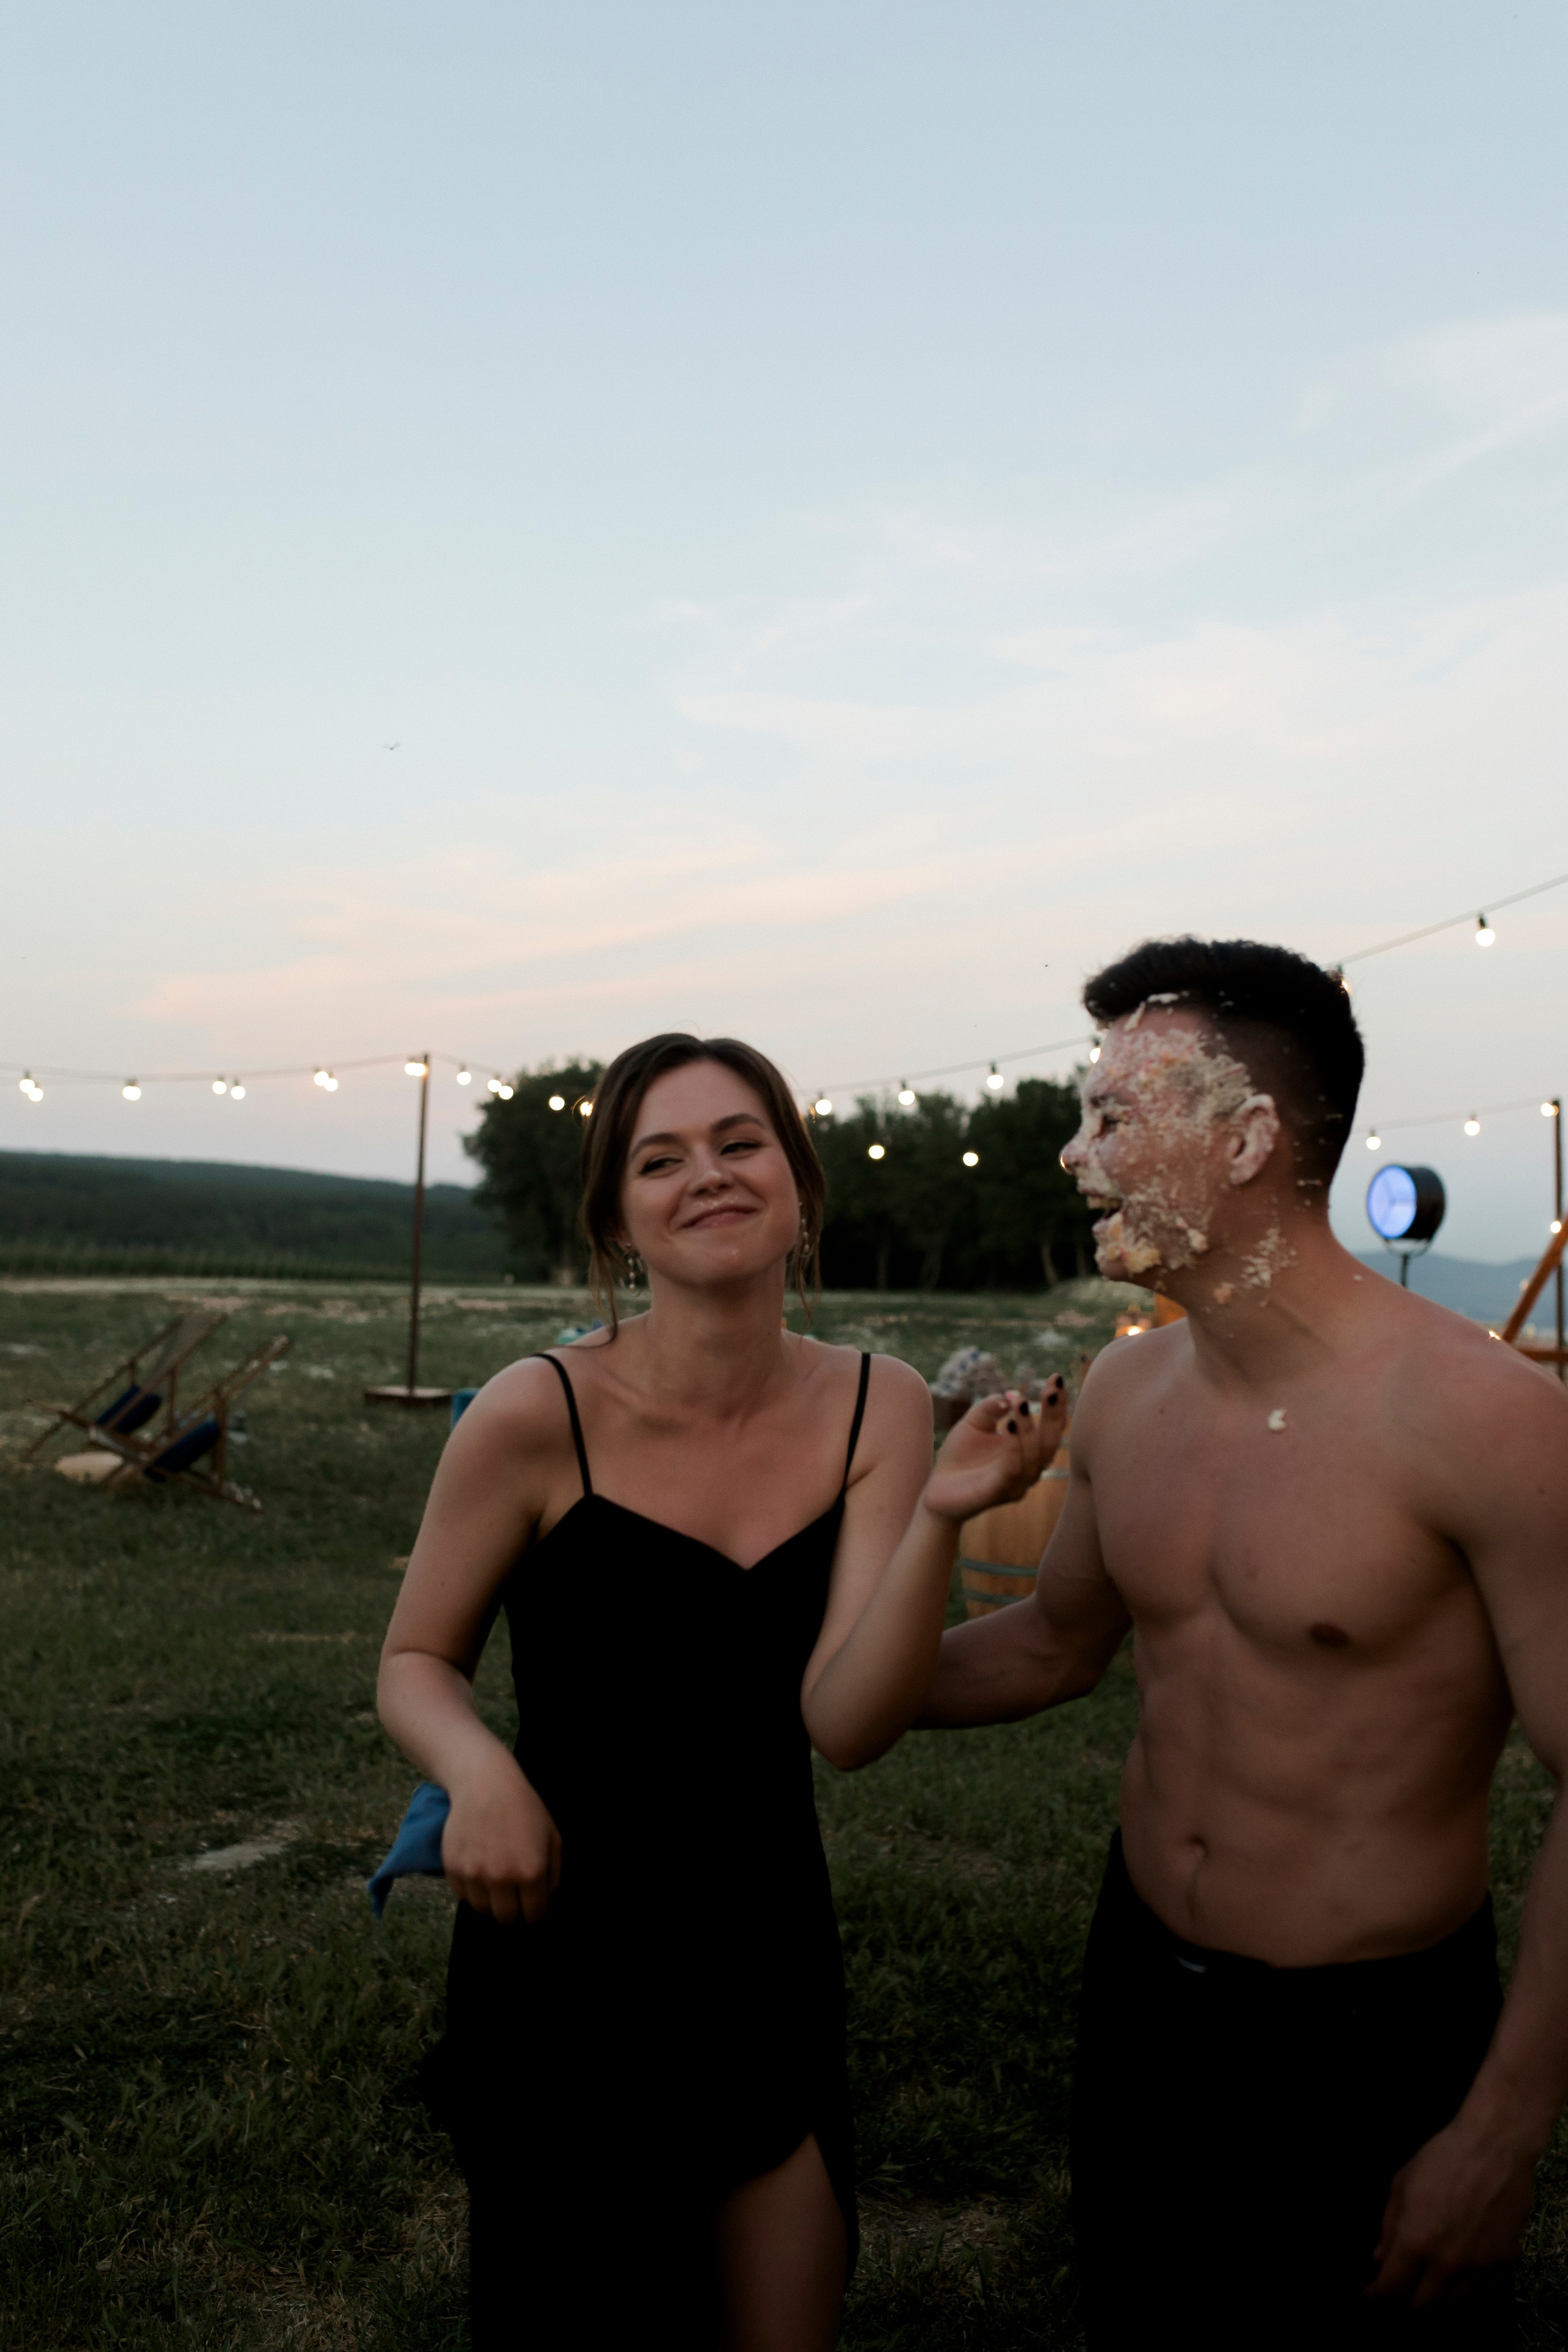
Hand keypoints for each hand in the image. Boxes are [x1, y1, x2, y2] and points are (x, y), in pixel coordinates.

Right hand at [441, 1751, 561, 1925]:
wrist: (484, 1782)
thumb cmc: (523, 1807)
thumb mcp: (552, 1836)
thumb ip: (553, 1873)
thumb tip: (545, 1900)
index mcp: (531, 1871)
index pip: (534, 1915)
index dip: (535, 1914)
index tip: (532, 1908)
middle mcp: (502, 1877)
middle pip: (506, 1918)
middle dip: (512, 1910)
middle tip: (513, 1895)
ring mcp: (475, 1873)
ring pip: (482, 1909)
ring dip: (490, 1900)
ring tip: (494, 1878)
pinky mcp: (453, 1868)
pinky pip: (463, 1894)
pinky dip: (471, 1888)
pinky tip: (479, 1867)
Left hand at [922, 1379, 1068, 1526]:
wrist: (937, 1490)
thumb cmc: (960, 1456)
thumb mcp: (974, 1423)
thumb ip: (990, 1407)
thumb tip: (1009, 1395)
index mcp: (1029, 1452)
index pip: (1052, 1428)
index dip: (1058, 1405)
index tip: (1056, 1378)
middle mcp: (1030, 1469)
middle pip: (1050, 1442)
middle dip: (1053, 1414)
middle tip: (1051, 1389)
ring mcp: (1016, 1484)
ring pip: (1033, 1456)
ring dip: (1028, 1427)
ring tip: (1020, 1402)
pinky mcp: (997, 1493)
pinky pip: (1011, 1470)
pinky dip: (1012, 1447)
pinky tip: (1008, 1424)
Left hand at [1367, 2115, 1536, 2308]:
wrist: (1493, 2147)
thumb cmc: (1440, 2159)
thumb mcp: (1400, 2185)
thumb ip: (1389, 2226)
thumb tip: (1381, 2257)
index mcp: (1416, 2243)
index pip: (1390, 2289)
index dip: (1375, 2296)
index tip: (1369, 2295)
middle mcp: (1448, 2264)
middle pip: (1423, 2306)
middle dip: (1405, 2300)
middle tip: (1400, 2287)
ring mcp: (1480, 2267)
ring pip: (1454, 2303)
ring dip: (1437, 2296)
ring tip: (1429, 2281)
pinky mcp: (1506, 2262)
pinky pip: (1485, 2289)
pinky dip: (1469, 2287)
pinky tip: (1461, 2272)